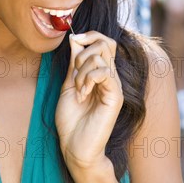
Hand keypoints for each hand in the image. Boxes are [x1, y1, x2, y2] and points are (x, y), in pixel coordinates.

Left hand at [55, 31, 123, 173]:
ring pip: (101, 56)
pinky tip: (82, 94)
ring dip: (82, 70)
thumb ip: (74, 63)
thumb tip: (75, 39)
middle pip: (105, 43)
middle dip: (83, 52)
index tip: (74, 40)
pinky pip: (105, 73)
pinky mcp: (115, 96)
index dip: (90, 35)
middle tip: (74, 73)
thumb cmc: (71, 120)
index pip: (104, 41)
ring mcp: (114, 86)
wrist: (74, 147)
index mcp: (100, 72)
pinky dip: (88, 79)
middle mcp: (110, 76)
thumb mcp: (68, 84)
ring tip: (78, 89)